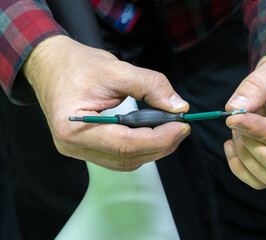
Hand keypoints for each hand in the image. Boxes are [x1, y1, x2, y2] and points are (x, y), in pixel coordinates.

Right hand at [23, 35, 189, 170]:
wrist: (50, 64)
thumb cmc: (76, 65)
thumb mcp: (116, 69)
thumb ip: (150, 86)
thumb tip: (177, 106)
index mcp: (74, 128)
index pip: (126, 144)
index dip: (160, 138)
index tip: (182, 125)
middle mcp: (73, 146)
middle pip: (128, 157)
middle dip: (160, 145)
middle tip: (181, 127)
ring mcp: (78, 149)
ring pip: (125, 161)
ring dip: (152, 148)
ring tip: (170, 130)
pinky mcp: (85, 147)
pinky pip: (118, 156)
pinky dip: (139, 147)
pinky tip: (151, 133)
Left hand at [223, 39, 265, 188]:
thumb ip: (255, 86)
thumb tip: (234, 109)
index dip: (256, 130)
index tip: (232, 118)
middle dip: (251, 145)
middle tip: (237, 122)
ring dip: (244, 156)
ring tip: (237, 130)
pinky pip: (260, 180)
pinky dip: (240, 166)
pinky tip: (232, 144)